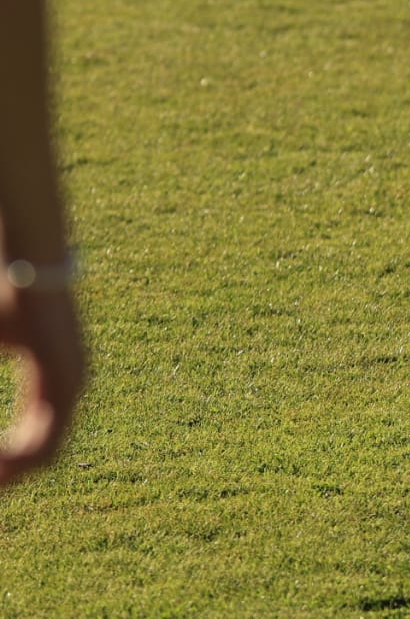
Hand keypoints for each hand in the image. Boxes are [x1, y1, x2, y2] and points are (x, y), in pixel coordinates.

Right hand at [0, 285, 86, 486]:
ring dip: (11, 470)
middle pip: (40, 451)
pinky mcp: (68, 379)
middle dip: (10, 474)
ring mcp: (73, 383)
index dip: (7, 461)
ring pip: (44, 452)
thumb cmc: (2, 298)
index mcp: (49, 380)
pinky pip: (48, 437)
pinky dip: (18, 458)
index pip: (30, 437)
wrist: (28, 265)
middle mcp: (68, 385)